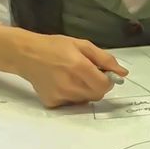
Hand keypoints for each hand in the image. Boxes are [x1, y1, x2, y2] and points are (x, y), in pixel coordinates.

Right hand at [14, 32, 128, 107]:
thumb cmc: (55, 46)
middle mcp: (70, 85)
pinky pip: (71, 103)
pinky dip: (71, 95)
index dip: (108, 80)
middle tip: (88, 74)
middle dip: (98, 86)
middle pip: (97, 95)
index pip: (105, 85)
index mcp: (79, 67)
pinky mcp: (52, 103)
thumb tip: (123, 73)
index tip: (102, 73)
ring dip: (85, 90)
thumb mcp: (82, 45)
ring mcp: (60, 96)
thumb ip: (105, 59)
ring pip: (85, 100)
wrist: (26, 54)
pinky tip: (62, 83)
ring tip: (72, 77)